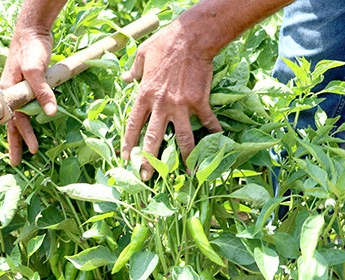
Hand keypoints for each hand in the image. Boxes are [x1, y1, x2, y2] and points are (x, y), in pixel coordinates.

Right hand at [0, 28, 56, 165]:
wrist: (32, 31)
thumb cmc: (30, 49)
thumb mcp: (36, 70)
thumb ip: (42, 91)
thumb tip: (51, 113)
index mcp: (8, 92)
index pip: (15, 120)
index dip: (24, 136)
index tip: (33, 151)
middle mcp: (11, 94)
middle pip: (12, 123)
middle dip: (15, 143)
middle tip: (16, 163)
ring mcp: (19, 91)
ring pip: (19, 117)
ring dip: (21, 134)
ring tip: (26, 149)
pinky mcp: (29, 87)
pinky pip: (27, 108)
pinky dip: (29, 119)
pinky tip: (32, 126)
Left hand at [121, 22, 222, 179]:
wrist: (192, 38)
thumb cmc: (165, 43)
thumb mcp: (142, 54)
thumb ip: (134, 70)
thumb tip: (127, 78)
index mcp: (144, 95)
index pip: (133, 125)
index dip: (128, 144)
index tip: (126, 159)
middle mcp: (161, 105)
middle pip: (153, 139)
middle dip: (149, 160)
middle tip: (148, 177)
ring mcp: (181, 105)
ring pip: (182, 138)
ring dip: (186, 157)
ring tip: (188, 173)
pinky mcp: (199, 102)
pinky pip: (207, 122)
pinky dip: (214, 133)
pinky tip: (218, 143)